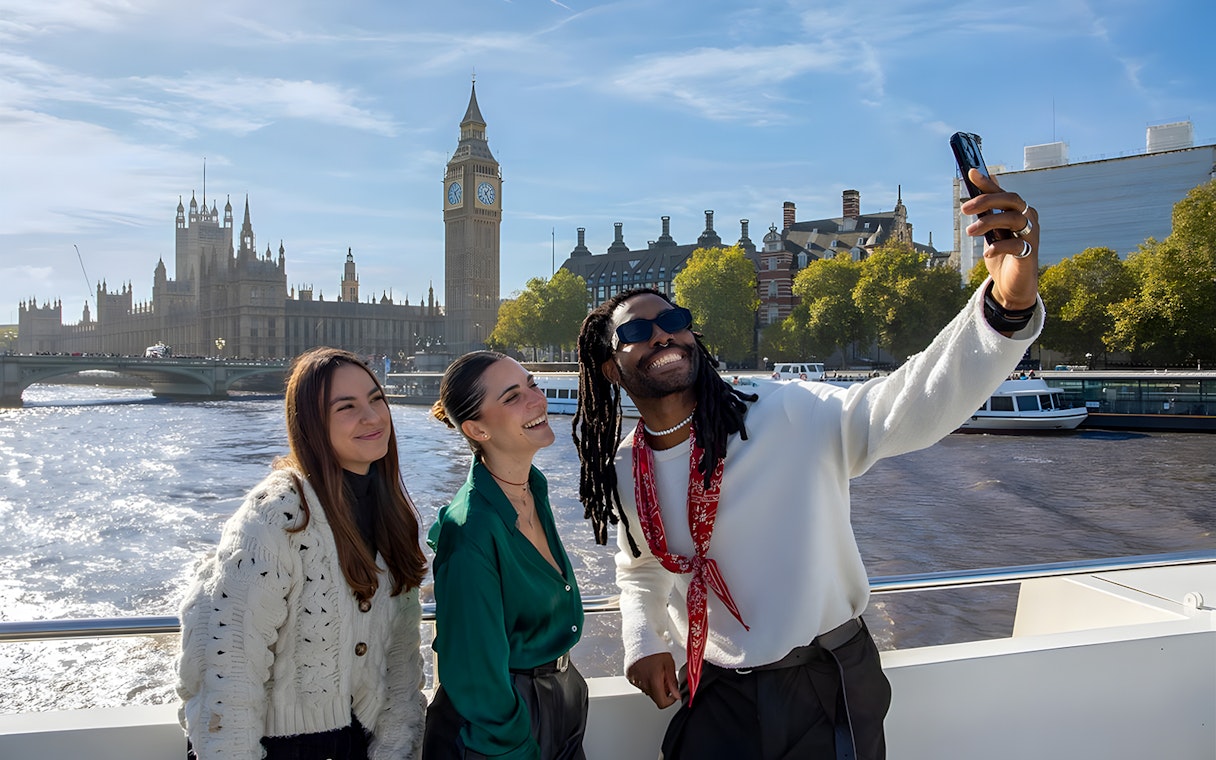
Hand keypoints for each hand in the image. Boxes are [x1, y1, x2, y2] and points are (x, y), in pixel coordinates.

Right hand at [625, 652, 679, 708]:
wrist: (639, 638)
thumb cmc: (655, 648)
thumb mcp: (669, 664)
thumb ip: (673, 682)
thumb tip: (676, 695)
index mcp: (653, 680)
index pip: (661, 703)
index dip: (670, 701)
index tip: (673, 694)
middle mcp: (642, 683)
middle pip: (654, 696)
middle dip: (662, 690)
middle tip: (664, 677)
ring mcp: (634, 680)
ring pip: (647, 690)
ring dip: (653, 685)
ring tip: (655, 670)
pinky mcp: (629, 676)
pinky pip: (639, 684)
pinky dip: (645, 680)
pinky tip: (647, 669)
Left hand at [962, 168, 1039, 310]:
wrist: (1011, 284)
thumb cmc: (1002, 253)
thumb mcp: (991, 229)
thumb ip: (988, 207)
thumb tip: (985, 179)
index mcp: (1018, 210)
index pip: (1002, 192)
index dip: (987, 183)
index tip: (970, 173)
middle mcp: (1028, 218)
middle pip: (1011, 199)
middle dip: (986, 200)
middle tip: (964, 209)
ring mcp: (1031, 235)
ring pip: (1013, 219)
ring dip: (988, 222)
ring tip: (970, 232)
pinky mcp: (1030, 253)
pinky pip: (1016, 244)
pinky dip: (999, 246)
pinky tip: (987, 251)